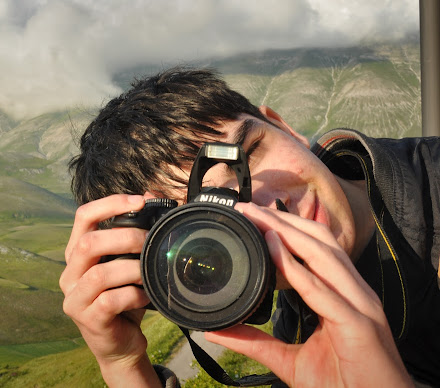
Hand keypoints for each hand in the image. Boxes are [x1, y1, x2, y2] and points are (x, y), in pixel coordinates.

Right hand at [59, 194, 162, 386]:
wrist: (122, 345)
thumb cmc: (125, 300)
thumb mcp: (129, 264)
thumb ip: (134, 233)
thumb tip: (151, 195)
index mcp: (77, 254)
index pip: (83, 217)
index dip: (110, 203)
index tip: (139, 200)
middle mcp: (70, 274)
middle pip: (88, 243)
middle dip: (125, 237)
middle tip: (150, 241)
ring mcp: (75, 298)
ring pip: (100, 274)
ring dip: (132, 269)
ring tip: (150, 271)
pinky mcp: (88, 320)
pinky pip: (110, 301)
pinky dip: (133, 295)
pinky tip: (145, 295)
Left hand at [204, 203, 410, 387]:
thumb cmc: (344, 386)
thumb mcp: (290, 361)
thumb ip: (256, 343)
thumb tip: (217, 331)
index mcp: (344, 296)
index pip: (316, 249)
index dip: (287, 227)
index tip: (253, 216)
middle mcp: (355, 294)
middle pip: (319, 241)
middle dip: (283, 220)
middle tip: (247, 207)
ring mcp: (360, 307)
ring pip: (323, 254)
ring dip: (287, 231)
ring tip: (257, 217)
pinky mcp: (358, 325)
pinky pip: (321, 289)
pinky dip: (295, 267)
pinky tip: (273, 249)